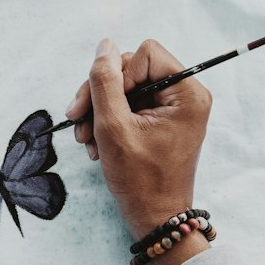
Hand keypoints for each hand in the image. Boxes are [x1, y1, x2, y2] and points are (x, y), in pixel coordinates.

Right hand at [66, 37, 211, 254]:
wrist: (154, 219)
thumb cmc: (140, 179)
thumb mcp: (113, 126)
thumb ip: (105, 82)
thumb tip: (104, 45)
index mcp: (188, 93)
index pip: (145, 54)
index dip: (119, 75)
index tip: (107, 106)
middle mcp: (186, 96)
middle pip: (132, 69)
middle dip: (101, 95)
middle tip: (77, 120)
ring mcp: (173, 109)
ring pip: (125, 88)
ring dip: (99, 111)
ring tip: (86, 139)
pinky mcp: (161, 122)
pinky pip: (129, 106)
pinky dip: (108, 122)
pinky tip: (97, 144)